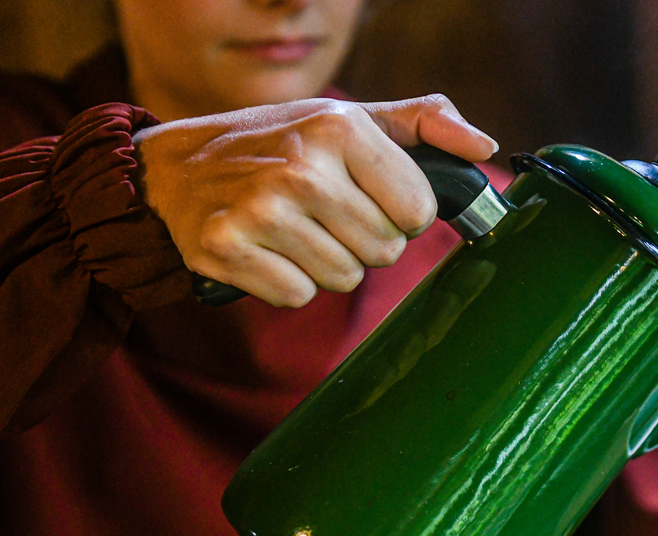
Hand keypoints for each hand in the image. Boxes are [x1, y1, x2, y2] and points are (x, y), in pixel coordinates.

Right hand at [132, 94, 497, 306]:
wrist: (172, 167)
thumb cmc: (275, 142)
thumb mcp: (347, 117)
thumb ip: (423, 124)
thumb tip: (485, 149)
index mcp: (340, 126)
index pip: (418, 210)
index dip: (399, 212)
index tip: (366, 195)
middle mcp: (302, 166)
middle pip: (385, 250)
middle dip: (361, 239)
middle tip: (321, 212)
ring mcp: (262, 210)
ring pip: (344, 278)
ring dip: (325, 263)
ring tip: (292, 229)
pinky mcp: (228, 249)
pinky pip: (298, 296)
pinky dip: (285, 282)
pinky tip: (264, 250)